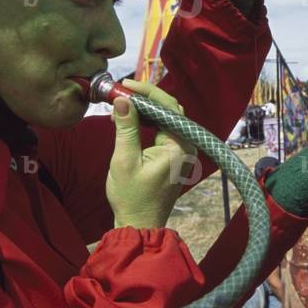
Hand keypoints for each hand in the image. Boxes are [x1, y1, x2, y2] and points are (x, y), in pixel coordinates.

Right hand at [107, 79, 197, 228]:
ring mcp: (183, 149)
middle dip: (146, 97)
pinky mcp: (175, 154)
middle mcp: (186, 144)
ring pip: (167, 118)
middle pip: (170, 109)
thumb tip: (122, 99)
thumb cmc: (132, 196)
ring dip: (146, 108)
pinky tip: (132, 117)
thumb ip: (126, 128)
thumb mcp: (124, 160)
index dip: (146, 92)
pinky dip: (149, 120)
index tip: (124, 84)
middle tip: (121, 90)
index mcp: (179, 145)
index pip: (167, 106)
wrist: (140, 222)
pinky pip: (165, 129)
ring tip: (122, 102)